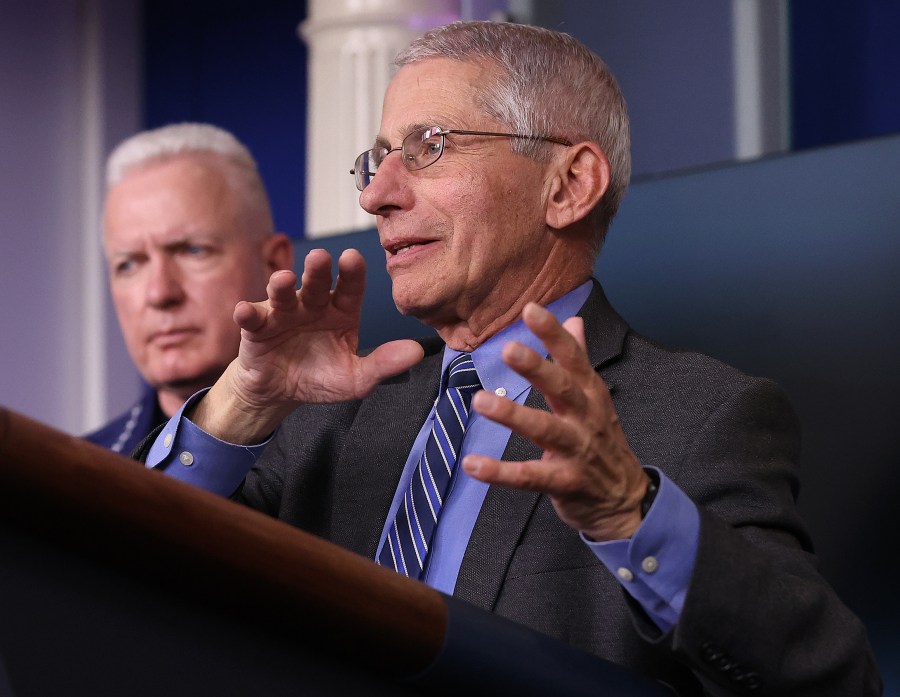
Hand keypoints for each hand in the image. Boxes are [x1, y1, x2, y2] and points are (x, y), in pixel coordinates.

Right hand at [193, 248, 423, 442]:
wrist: (282, 392)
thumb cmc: (322, 377)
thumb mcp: (357, 378)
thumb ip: (384, 364)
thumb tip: (419, 353)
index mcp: (342, 311)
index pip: (351, 287)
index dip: (352, 273)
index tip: (354, 258)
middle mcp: (313, 305)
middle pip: (317, 283)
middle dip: (318, 270)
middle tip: (321, 257)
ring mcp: (284, 313)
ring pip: (283, 294)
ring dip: (281, 285)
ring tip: (284, 280)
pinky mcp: (257, 328)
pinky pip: (252, 318)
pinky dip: (247, 313)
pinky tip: (245, 311)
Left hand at [462, 302, 648, 540]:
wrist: (625, 500)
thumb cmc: (602, 442)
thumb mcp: (595, 399)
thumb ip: (579, 360)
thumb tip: (575, 320)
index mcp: (591, 394)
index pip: (574, 358)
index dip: (553, 334)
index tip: (531, 309)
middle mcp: (586, 418)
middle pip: (562, 389)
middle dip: (537, 369)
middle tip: (508, 349)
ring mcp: (577, 451)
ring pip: (545, 430)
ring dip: (512, 416)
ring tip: (480, 402)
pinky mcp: (565, 482)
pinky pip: (529, 477)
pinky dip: (500, 473)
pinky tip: (472, 464)